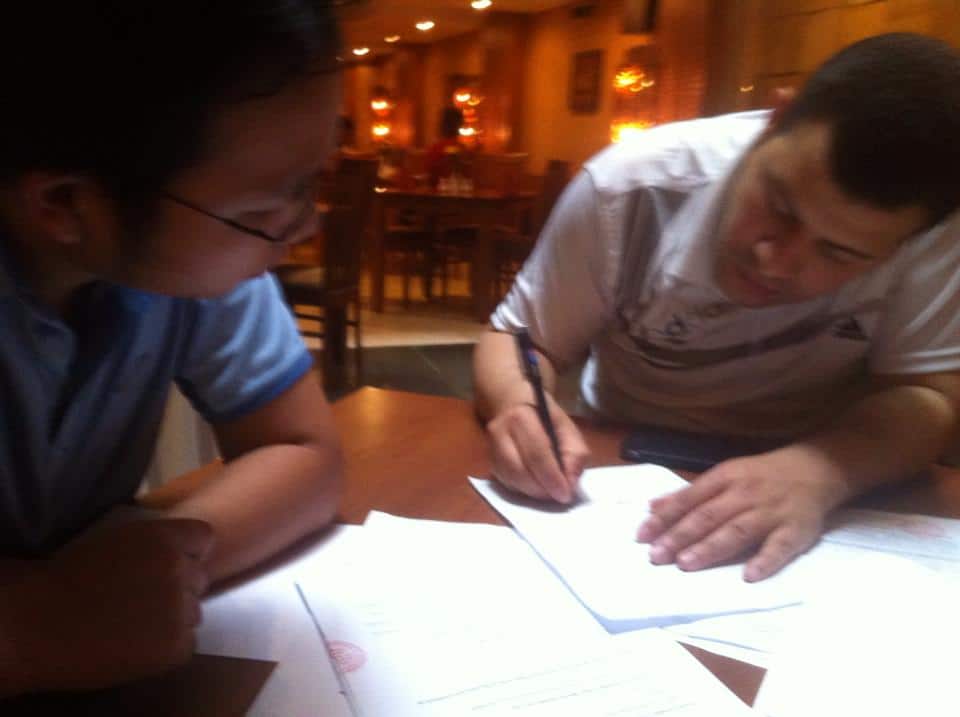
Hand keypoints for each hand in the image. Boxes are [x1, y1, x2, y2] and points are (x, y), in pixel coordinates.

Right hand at [2, 518, 213, 691]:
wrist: (39, 623)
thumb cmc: (67, 578)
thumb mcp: (118, 541)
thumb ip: (154, 544)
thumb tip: (178, 554)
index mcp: (164, 539)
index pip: (204, 538)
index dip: (189, 552)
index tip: (173, 563)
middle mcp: (180, 570)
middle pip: (199, 578)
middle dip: (179, 587)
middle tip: (145, 600)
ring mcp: (181, 609)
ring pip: (193, 613)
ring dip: (174, 618)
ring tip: (136, 626)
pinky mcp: (176, 646)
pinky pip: (186, 644)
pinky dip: (167, 647)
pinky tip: (137, 646)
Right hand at [486, 398, 589, 502]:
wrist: (513, 406)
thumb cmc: (545, 418)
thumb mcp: (568, 428)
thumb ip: (574, 454)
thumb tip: (570, 484)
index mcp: (522, 418)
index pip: (536, 454)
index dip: (551, 478)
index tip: (565, 494)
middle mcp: (500, 432)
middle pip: (519, 470)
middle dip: (541, 489)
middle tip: (558, 496)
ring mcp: (491, 448)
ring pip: (510, 479)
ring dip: (532, 492)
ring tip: (549, 493)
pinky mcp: (489, 462)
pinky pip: (505, 483)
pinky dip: (523, 490)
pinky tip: (536, 487)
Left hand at [635, 448, 848, 581]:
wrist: (814, 468)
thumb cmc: (760, 476)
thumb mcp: (723, 476)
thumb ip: (688, 494)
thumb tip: (651, 507)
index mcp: (725, 478)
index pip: (690, 499)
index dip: (665, 518)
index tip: (642, 537)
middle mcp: (745, 493)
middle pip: (709, 516)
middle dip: (680, 536)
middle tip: (657, 556)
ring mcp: (771, 511)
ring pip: (737, 530)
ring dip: (711, 547)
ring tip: (686, 564)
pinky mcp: (796, 529)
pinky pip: (780, 547)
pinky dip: (765, 561)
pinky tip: (748, 576)